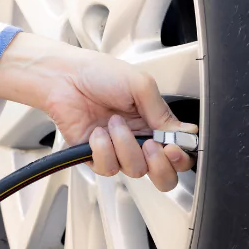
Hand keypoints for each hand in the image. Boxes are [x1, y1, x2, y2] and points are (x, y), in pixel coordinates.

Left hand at [0, 33, 195, 190]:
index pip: (178, 152)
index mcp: (154, 122)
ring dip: (125, 146)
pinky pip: (108, 168)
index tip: (172, 146)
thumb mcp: (140, 85)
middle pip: (163, 175)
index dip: (180, 157)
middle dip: (161, 167)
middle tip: (151, 146)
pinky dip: (103, 149)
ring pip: (135, 170)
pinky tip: (98, 133)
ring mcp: (118, 150)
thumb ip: (163, 112)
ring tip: (113, 122)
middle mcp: (139, 139)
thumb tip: (185, 133)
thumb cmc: (98, 73)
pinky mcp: (96, 157)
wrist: (63, 77)